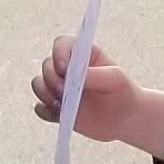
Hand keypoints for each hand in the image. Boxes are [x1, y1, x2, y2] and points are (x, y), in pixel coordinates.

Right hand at [30, 35, 163, 154]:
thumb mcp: (116, 80)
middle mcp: (67, 69)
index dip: (58, 53)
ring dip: (44, 94)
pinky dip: (44, 111)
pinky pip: (40, 108)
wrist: (126, 119)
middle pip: (46, 65)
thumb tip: (73, 77)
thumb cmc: (123, 92)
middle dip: (51, 78)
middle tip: (65, 92)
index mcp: (81, 55)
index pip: (61, 45)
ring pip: (38, 84)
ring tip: (61, 104)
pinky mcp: (57, 109)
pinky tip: (59, 115)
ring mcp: (60, 89)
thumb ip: (95, 75)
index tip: (64, 68)